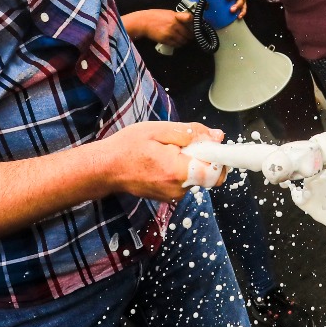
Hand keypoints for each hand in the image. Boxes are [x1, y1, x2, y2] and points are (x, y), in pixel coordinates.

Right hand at [98, 121, 225, 201]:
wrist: (105, 169)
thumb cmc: (127, 148)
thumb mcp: (158, 130)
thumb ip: (191, 133)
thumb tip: (216, 136)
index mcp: (178, 171)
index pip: (217, 173)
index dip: (220, 157)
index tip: (213, 144)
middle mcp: (178, 189)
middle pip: (208, 172)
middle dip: (202, 155)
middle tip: (183, 143)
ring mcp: (174, 195)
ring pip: (197, 175)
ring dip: (190, 161)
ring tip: (167, 150)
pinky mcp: (169, 196)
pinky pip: (185, 180)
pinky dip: (181, 168)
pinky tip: (163, 159)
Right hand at [125, 8, 191, 47]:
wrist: (143, 22)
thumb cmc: (156, 16)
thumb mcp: (168, 13)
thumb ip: (178, 17)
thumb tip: (188, 21)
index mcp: (175, 17)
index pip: (189, 18)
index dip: (194, 23)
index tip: (196, 26)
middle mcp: (174, 25)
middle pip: (188, 33)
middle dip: (190, 35)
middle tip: (191, 36)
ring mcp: (170, 34)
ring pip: (183, 41)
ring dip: (185, 41)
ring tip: (184, 40)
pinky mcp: (166, 40)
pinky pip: (176, 45)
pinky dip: (179, 44)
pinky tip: (178, 42)